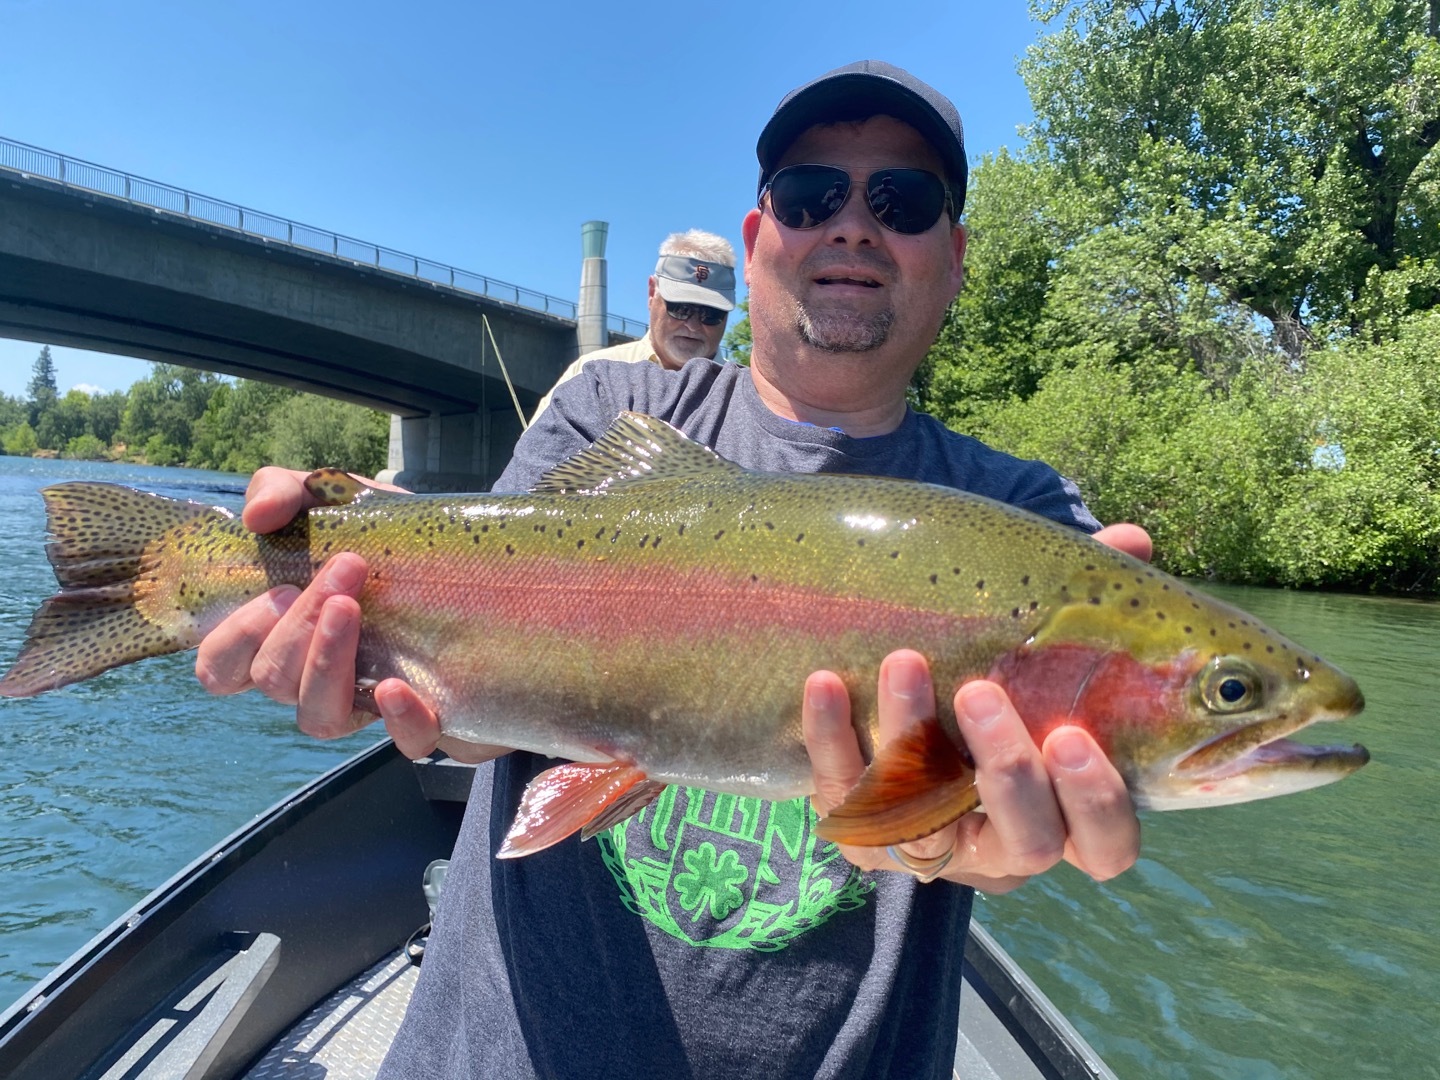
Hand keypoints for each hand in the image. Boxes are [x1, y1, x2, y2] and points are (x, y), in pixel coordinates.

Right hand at [194, 467, 499, 762]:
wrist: (495, 569)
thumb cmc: (397, 541)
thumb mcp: (342, 501)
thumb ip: (286, 491)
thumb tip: (257, 515)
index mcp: (287, 636)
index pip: (222, 668)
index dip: (234, 639)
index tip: (276, 589)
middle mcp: (320, 678)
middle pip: (272, 681)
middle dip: (296, 627)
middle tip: (344, 571)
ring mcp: (372, 705)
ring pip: (319, 717)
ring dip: (325, 664)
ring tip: (352, 609)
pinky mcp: (432, 721)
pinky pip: (407, 744)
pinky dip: (398, 720)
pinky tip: (398, 687)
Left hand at [803, 523, 1151, 890]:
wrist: (897, 726)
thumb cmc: (998, 687)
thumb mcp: (1040, 653)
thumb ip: (1089, 607)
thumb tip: (1132, 540)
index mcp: (1066, 815)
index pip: (1106, 844)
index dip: (1095, 801)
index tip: (1071, 733)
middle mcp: (1005, 846)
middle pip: (1027, 841)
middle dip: (1008, 768)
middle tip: (979, 691)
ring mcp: (934, 848)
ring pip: (928, 820)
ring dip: (912, 738)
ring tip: (902, 661)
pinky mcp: (865, 839)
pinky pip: (846, 800)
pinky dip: (832, 740)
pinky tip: (825, 682)